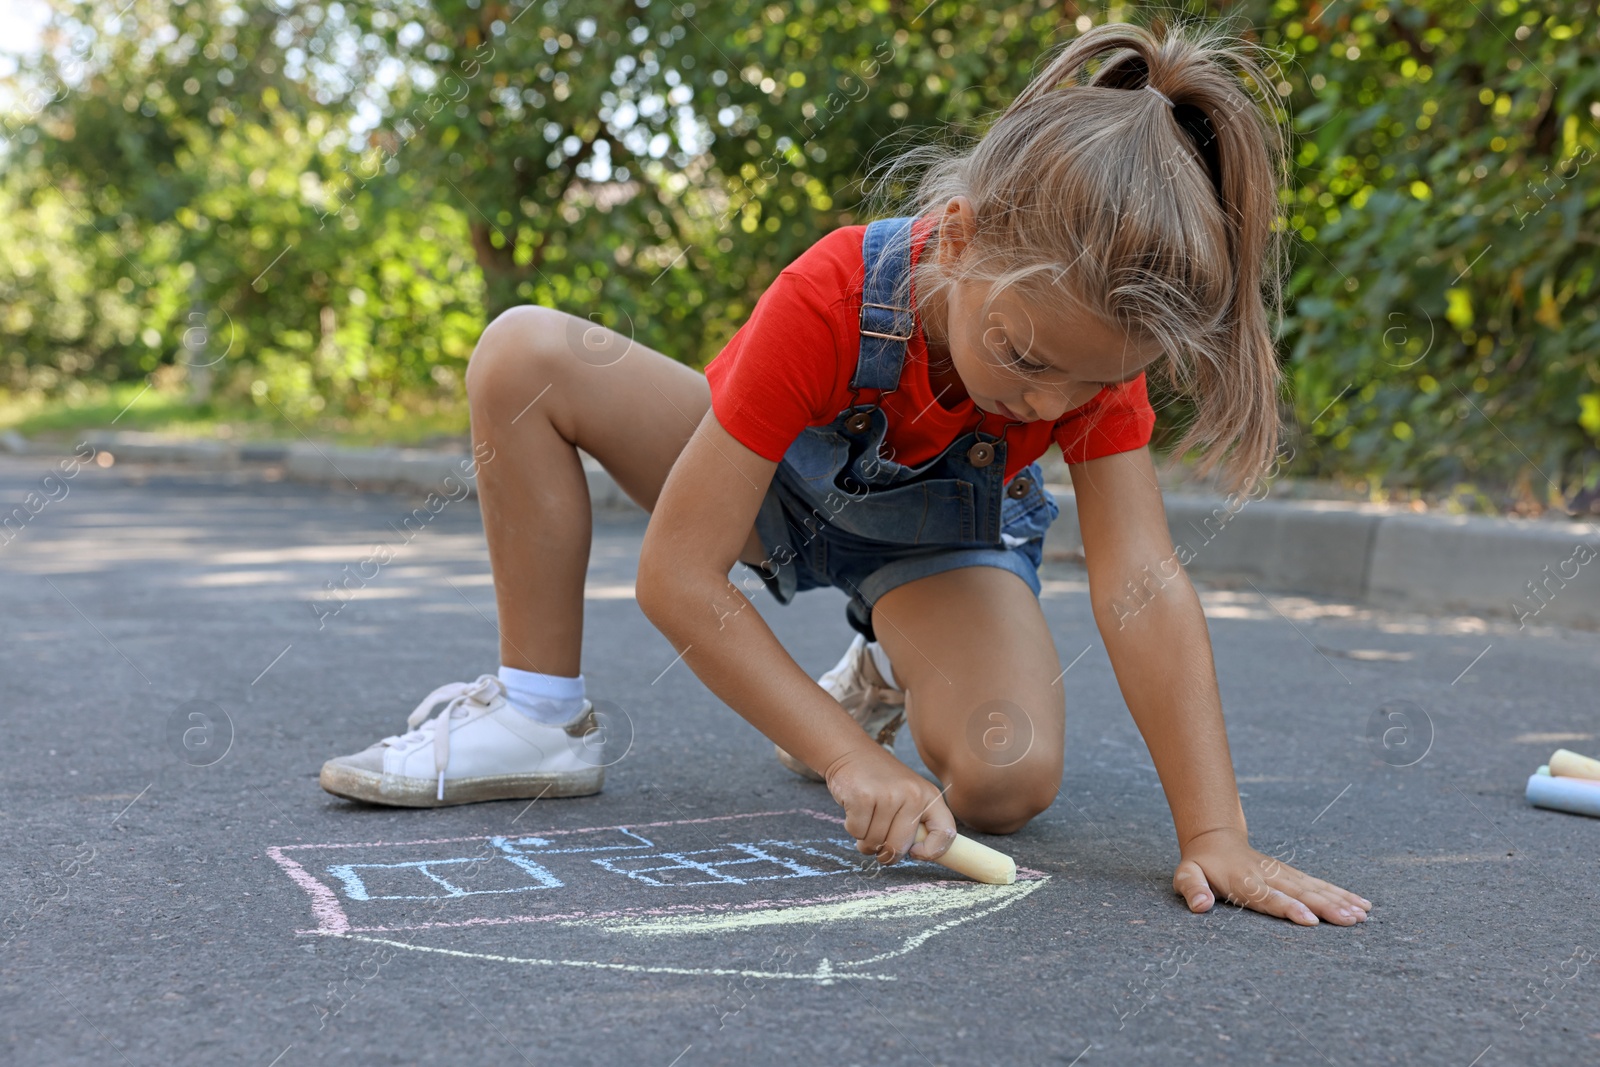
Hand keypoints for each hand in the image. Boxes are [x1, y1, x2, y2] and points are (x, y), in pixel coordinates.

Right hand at [825, 746, 956, 864]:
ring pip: (875, 842)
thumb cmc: (881, 782)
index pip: (946, 833)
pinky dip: (852, 828)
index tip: (914, 852)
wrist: (852, 753)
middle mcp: (912, 794)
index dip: (932, 852)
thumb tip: (919, 855)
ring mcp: (888, 795)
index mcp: (929, 796)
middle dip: (885, 852)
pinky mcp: (863, 797)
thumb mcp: (909, 796)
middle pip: (900, 847)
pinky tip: (855, 810)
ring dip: (865, 840)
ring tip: (866, 820)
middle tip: (879, 841)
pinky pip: (857, 832)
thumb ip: (917, 823)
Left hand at [1173, 828, 1371, 926]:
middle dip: (1325, 907)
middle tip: (1350, 920)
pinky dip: (1340, 893)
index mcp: (1243, 880)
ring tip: (1362, 914)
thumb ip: (1192, 890)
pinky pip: (1318, 884)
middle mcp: (1267, 876)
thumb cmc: (1200, 866)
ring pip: (1314, 887)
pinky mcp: (1292, 874)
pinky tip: (1361, 904)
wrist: (1215, 838)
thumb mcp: (1186, 876)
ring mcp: (1282, 873)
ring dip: (1339, 900)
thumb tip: (1199, 906)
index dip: (1288, 907)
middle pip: (1298, 892)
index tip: (1310, 919)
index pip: (1267, 897)